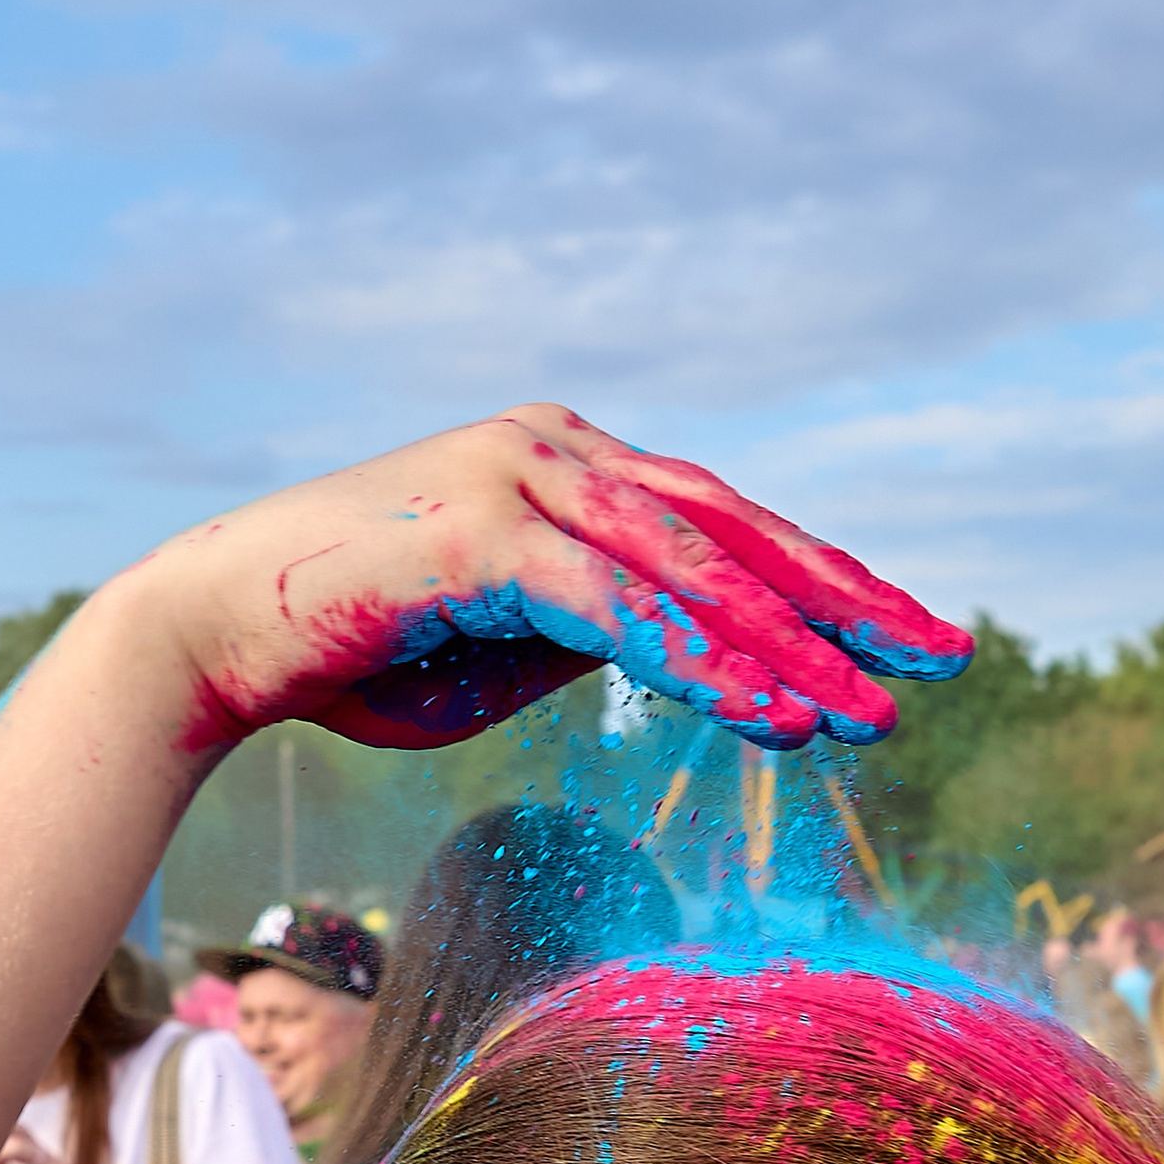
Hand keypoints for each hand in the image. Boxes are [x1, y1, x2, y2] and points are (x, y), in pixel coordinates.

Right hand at [143, 403, 972, 756]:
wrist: (219, 636)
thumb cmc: (356, 651)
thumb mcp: (508, 645)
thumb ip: (596, 629)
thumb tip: (688, 652)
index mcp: (569, 464)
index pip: (723, 523)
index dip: (820, 582)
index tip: (901, 638)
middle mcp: (558, 449)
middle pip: (736, 528)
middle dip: (846, 600)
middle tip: (945, 655)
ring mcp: (522, 479)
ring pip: (694, 569)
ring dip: (791, 647)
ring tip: (872, 710)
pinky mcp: (485, 534)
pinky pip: (623, 608)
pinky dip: (706, 663)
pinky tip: (774, 714)